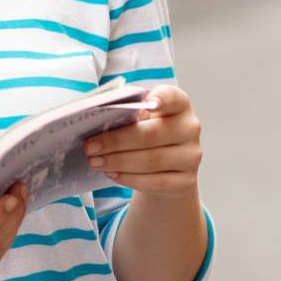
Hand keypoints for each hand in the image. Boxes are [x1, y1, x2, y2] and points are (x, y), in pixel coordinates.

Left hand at [84, 85, 201, 197]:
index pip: (172, 98)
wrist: (166, 164)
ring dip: (118, 162)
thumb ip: (126, 112)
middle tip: (90, 146)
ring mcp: (191, 156)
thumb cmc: (144, 130)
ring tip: (95, 161)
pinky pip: (155, 182)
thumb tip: (98, 118)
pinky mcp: (186, 181)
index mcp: (178, 104)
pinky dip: (130, 178)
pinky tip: (112, 173)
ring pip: (151, 161)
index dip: (161, 99)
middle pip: (151, 135)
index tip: (147, 102)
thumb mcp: (137, 116)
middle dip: (116, 141)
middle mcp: (189, 128)